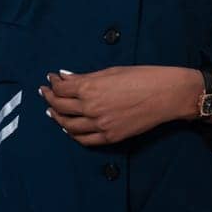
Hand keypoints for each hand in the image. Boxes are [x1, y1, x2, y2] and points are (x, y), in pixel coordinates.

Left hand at [41, 66, 202, 146]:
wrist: (166, 95)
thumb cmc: (141, 77)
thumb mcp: (109, 72)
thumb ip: (84, 78)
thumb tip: (65, 77)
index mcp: (89, 89)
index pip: (60, 88)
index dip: (52, 83)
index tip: (50, 78)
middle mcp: (91, 108)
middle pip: (60, 107)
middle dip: (50, 98)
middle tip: (46, 93)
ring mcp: (100, 125)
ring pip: (68, 126)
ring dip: (57, 117)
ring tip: (52, 111)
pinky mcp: (111, 137)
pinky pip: (85, 139)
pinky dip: (73, 134)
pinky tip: (68, 128)